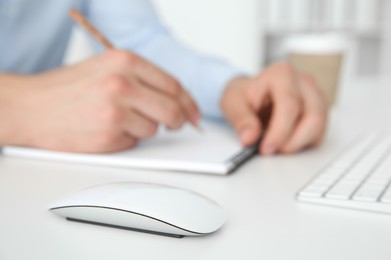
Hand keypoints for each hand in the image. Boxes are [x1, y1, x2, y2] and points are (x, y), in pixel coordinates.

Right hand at [1, 50, 199, 152]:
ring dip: (143, 129)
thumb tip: (175, 99)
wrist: (30, 107)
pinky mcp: (108, 136)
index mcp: (124, 61)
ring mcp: (115, 111)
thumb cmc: (67, 89)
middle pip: (172, 109)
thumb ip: (141, 79)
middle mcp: (122, 83)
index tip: (194, 114)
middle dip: (178, 121)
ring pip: (154, 129)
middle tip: (175, 124)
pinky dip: (126, 139)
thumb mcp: (106, 68)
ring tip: (117, 120)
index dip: (188, 102)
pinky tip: (105, 130)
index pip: (173, 85)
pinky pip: (134, 142)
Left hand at [221, 62, 327, 154]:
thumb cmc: (245, 94)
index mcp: (282, 74)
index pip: (290, 104)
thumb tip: (249, 138)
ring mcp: (315, 97)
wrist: (251, 94)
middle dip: (291, 141)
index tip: (266, 148)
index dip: (280, 131)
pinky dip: (302, 145)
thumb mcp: (232, 103)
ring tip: (276, 149)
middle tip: (271, 151)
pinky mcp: (320, 112)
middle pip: (312, 116)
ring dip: (298, 144)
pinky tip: (285, 144)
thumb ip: (240, 119)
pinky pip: (319, 134)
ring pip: (319, 126)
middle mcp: (303, 83)